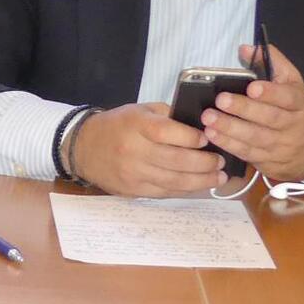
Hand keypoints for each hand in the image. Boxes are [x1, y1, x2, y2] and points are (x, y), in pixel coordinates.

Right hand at [69, 101, 226, 197]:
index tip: (208, 138)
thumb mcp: (139, 110)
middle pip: (176, 160)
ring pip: (175, 181)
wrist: (82, 148)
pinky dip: (185, 190)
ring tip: (218, 177)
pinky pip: (165, 193)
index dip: (192, 137)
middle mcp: (133, 150)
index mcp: (135, 125)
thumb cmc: (116, 126)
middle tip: (220, 161)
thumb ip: (167, 116)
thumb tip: (200, 126)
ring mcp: (133, 173)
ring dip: (202, 181)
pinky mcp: (133, 190)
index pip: (168, 132)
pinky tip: (198, 185)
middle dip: (205, 163)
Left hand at [203, 42, 303, 180]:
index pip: (287, 98)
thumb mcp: (293, 85)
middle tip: (220, 101)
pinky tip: (212, 136)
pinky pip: (249, 154)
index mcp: (299, 104)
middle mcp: (293, 126)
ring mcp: (282, 147)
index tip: (252, 87)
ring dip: (230, 129)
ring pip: (256, 138)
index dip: (270, 93)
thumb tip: (246, 49)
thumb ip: (272, 64)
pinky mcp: (271, 162)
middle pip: (269, 118)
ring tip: (209, 119)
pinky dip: (229, 145)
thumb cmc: (298, 111)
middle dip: (243, 109)